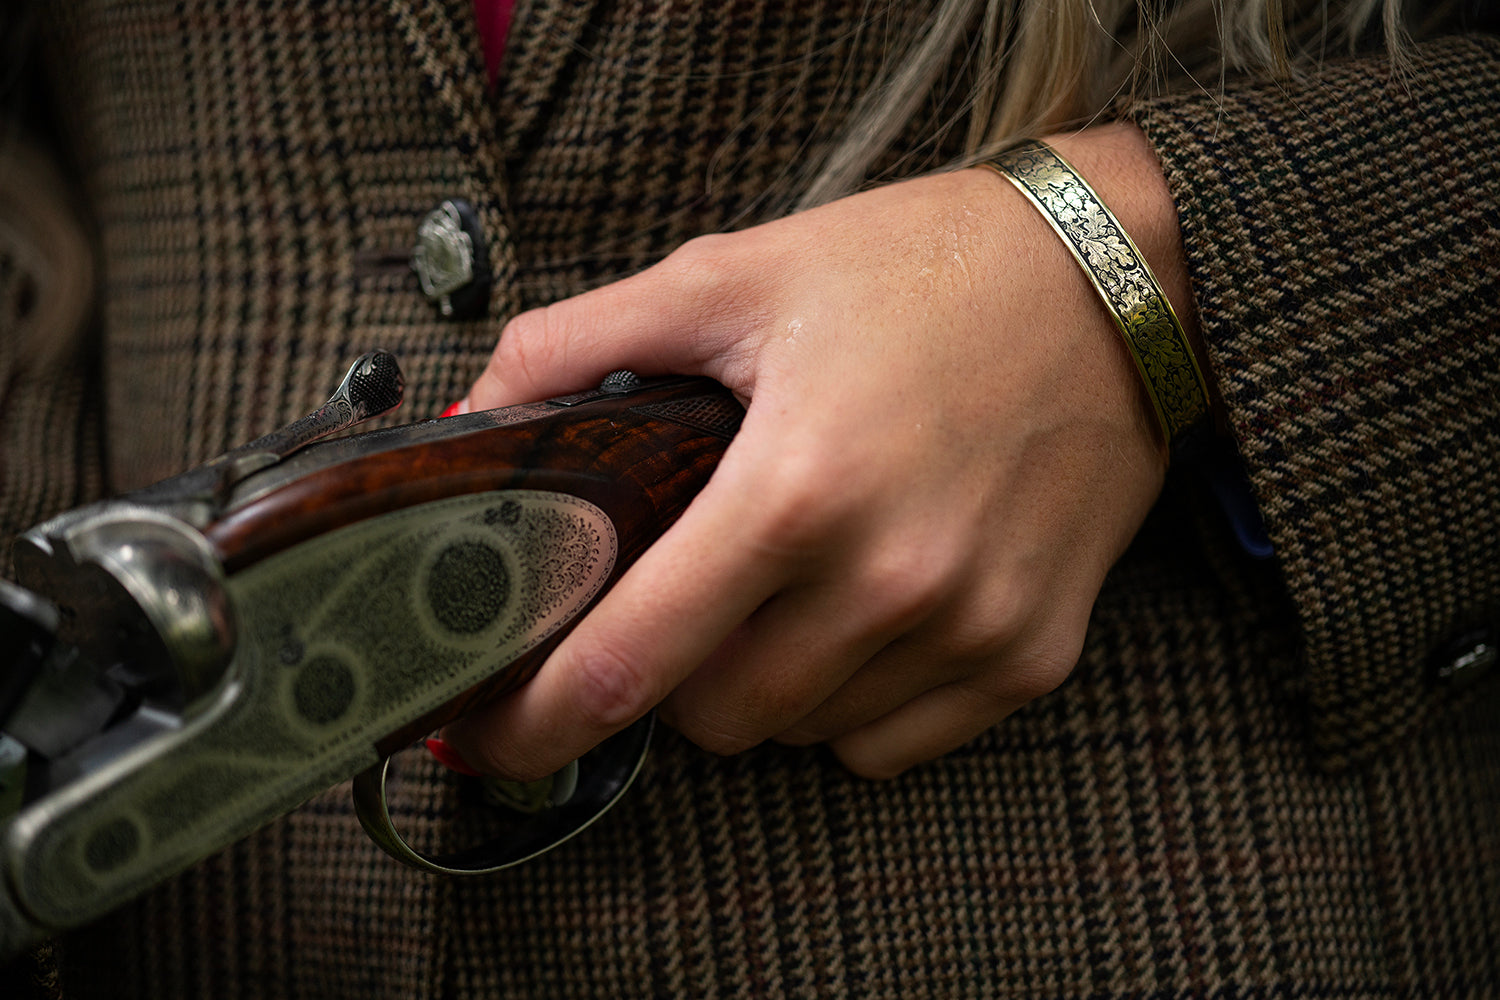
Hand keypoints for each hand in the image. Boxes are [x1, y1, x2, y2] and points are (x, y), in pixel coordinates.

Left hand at [443, 123, 1192, 778]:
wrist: (1116, 278)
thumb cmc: (924, 270)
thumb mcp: (739, 275)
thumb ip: (584, 343)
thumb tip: (475, 419)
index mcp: (795, 489)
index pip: (630, 663)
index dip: (538, 721)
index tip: (489, 741)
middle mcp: (888, 581)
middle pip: (712, 719)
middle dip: (670, 673)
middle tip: (687, 590)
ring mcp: (969, 629)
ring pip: (801, 735)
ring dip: (764, 682)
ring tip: (791, 579)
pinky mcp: (1031, 655)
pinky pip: (892, 744)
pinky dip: (851, 703)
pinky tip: (866, 613)